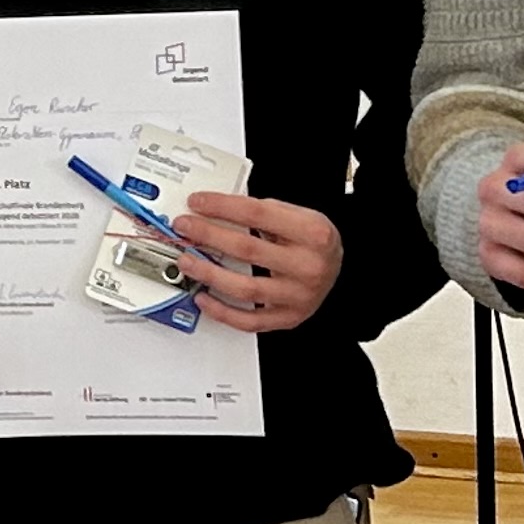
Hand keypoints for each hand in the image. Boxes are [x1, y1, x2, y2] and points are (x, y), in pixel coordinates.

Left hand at [170, 192, 341, 331]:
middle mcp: (308, 266)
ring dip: (209, 274)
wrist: (339, 268)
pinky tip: (204, 298)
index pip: (257, 214)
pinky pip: (250, 321)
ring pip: (245, 288)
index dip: (222, 207)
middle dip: (208, 236)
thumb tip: (214, 211)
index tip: (198, 202)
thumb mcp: (299, 214)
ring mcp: (299, 296)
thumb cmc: (313, 240)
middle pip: (247, 249)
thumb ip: (262, 212)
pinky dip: (223, 312)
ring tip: (187, 261)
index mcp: (313, 232)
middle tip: (184, 228)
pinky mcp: (290, 318)